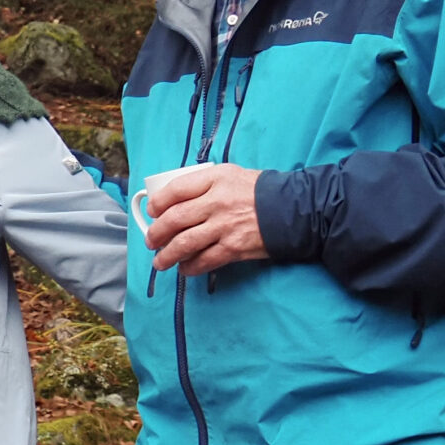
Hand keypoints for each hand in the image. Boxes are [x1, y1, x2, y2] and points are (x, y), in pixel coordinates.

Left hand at [144, 163, 268, 274]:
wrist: (294, 209)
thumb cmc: (260, 192)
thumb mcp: (231, 175)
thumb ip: (205, 185)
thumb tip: (174, 201)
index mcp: (216, 179)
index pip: (176, 189)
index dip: (158, 203)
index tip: (152, 211)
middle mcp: (217, 202)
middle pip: (174, 219)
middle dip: (156, 233)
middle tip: (151, 240)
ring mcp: (225, 226)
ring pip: (183, 244)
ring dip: (166, 255)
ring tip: (160, 261)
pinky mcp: (233, 248)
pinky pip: (203, 261)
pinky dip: (190, 268)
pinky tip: (184, 269)